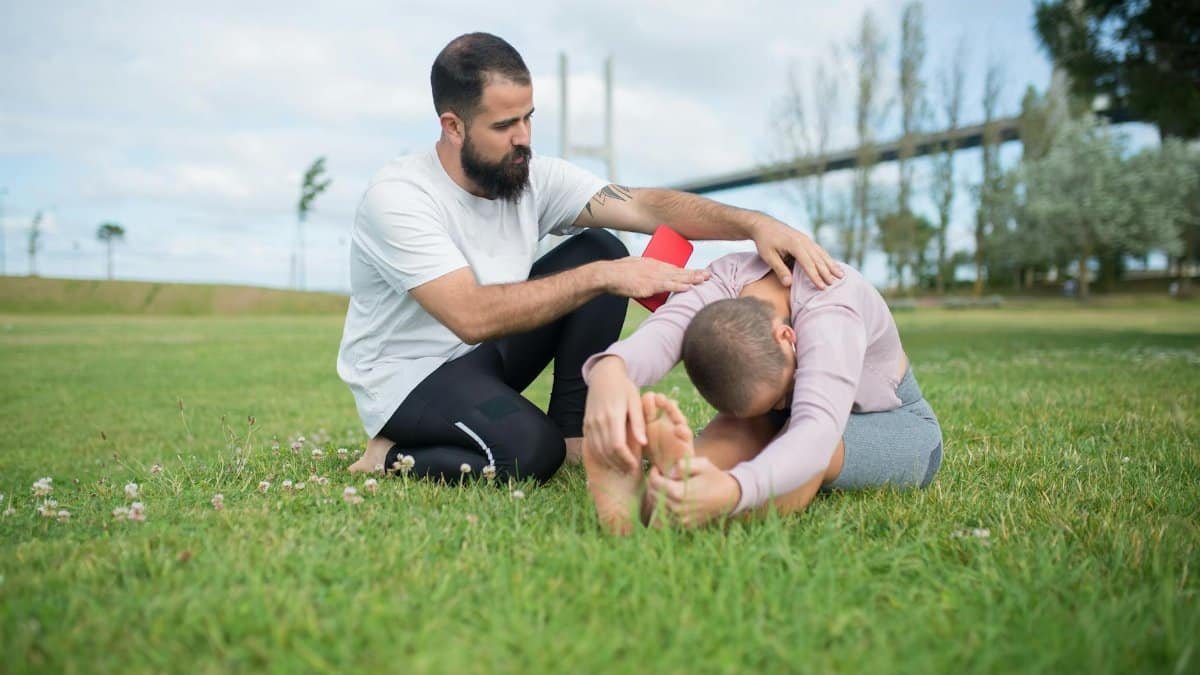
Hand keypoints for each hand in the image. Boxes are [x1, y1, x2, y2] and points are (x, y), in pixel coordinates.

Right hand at [582, 357, 644, 472]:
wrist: (604, 375)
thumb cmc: (624, 388)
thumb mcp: (635, 402)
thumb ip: (638, 423)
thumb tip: (644, 444)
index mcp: (613, 416)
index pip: (617, 446)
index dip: (625, 459)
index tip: (635, 466)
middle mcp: (598, 421)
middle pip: (606, 451)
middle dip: (618, 464)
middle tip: (629, 471)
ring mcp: (590, 423)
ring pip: (597, 450)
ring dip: (608, 462)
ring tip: (621, 468)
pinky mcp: (586, 424)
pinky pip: (591, 445)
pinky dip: (599, 455)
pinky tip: (609, 460)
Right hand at [600, 257, 709, 297]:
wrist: (609, 275)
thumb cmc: (619, 272)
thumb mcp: (635, 267)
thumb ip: (644, 272)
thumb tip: (648, 281)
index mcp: (654, 263)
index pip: (675, 267)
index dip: (687, 271)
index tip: (698, 273)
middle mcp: (657, 268)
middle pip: (680, 271)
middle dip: (695, 273)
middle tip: (709, 275)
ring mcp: (654, 277)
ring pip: (677, 278)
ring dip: (692, 279)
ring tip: (705, 280)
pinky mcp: (650, 286)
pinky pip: (668, 286)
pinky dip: (679, 287)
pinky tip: (689, 288)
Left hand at [646, 456, 740, 527]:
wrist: (730, 497)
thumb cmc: (714, 477)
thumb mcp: (702, 464)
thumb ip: (683, 464)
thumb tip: (668, 472)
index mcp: (680, 493)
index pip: (655, 483)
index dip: (653, 474)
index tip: (656, 468)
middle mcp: (678, 509)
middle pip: (653, 495)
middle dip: (653, 484)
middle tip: (659, 476)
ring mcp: (681, 519)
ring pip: (657, 507)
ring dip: (657, 496)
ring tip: (665, 486)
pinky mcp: (685, 525)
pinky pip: (666, 517)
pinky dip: (664, 508)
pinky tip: (670, 499)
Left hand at [749, 219, 841, 288]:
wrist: (763, 224)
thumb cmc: (764, 241)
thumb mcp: (768, 256)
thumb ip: (779, 269)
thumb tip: (788, 284)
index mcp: (795, 244)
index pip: (808, 264)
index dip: (815, 276)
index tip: (822, 287)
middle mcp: (803, 240)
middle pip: (818, 259)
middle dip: (827, 272)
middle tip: (834, 284)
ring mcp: (806, 239)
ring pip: (822, 253)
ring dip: (831, 265)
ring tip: (841, 275)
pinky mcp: (806, 239)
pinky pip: (819, 250)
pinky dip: (827, 258)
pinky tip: (833, 265)